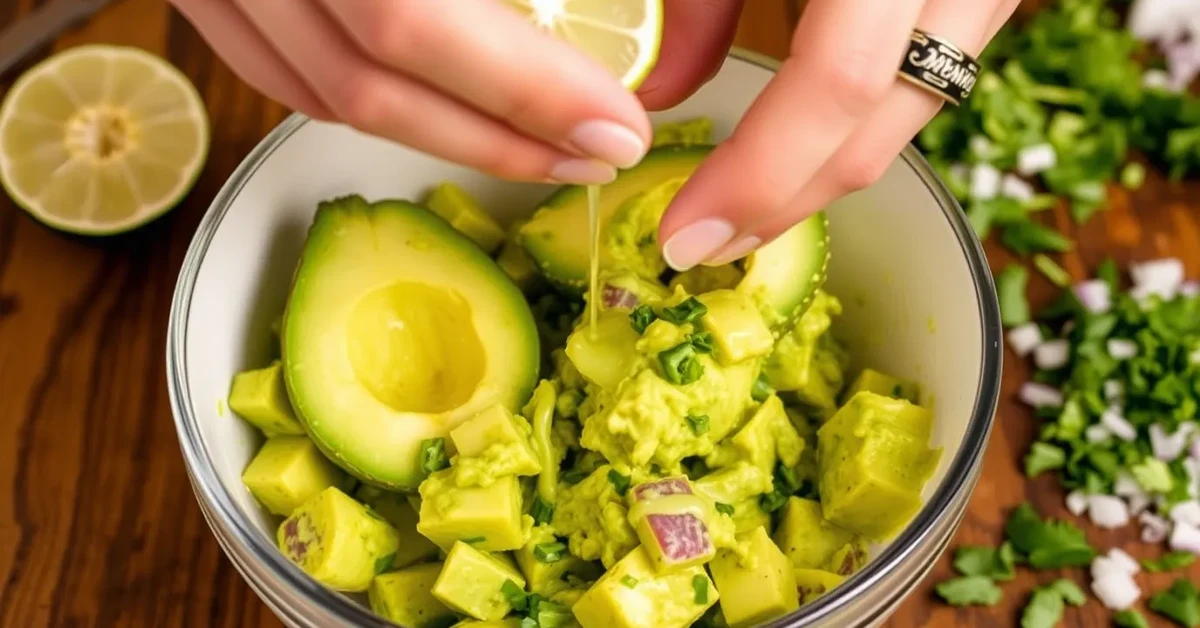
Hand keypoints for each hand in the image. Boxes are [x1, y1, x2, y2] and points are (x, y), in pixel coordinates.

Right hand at [169, 0, 657, 184]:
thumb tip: (655, 10)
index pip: (412, 15)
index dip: (524, 89)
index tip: (620, 120)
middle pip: (368, 79)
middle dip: (501, 136)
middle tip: (598, 150)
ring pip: (324, 89)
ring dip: (446, 136)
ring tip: (541, 146)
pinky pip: (281, 72)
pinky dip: (374, 106)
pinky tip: (448, 114)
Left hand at [650, 0, 1020, 270]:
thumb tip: (651, 95)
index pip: (838, 81)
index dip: (761, 176)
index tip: (684, 237)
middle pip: (881, 124)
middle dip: (785, 200)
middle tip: (704, 246)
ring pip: (907, 116)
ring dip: (819, 174)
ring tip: (738, 210)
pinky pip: (918, 83)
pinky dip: (851, 126)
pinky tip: (791, 148)